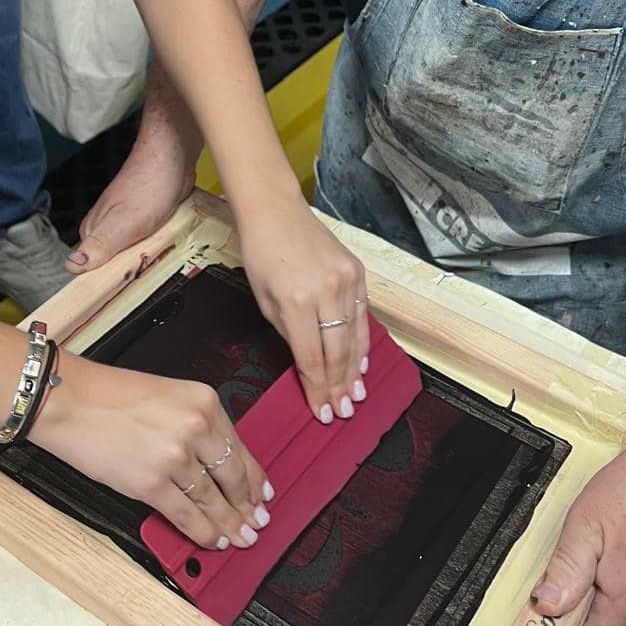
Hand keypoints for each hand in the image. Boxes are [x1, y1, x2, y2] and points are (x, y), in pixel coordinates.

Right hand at [32, 356, 272, 551]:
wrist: (68, 400)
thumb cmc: (109, 396)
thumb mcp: (168, 397)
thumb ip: (196, 426)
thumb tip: (218, 465)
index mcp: (203, 402)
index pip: (240, 447)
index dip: (254, 478)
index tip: (263, 494)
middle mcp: (195, 427)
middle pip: (232, 477)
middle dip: (247, 506)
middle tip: (257, 522)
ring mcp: (174, 457)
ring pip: (212, 500)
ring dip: (228, 524)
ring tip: (239, 537)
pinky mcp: (150, 483)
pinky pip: (186, 515)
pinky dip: (203, 532)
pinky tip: (212, 541)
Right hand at [71, 143, 194, 271]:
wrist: (173, 160)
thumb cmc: (148, 185)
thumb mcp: (122, 224)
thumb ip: (98, 246)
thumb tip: (72, 265)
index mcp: (93, 232)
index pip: (91, 270)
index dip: (108, 280)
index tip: (125, 282)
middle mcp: (106, 228)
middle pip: (115, 265)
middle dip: (133, 268)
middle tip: (147, 261)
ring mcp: (127, 224)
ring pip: (135, 254)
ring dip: (149, 255)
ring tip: (159, 247)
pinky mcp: (145, 220)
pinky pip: (150, 242)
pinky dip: (159, 243)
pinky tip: (166, 238)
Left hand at [238, 193, 370, 422]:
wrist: (276, 212)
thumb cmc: (262, 256)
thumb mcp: (265, 302)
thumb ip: (290, 336)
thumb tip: (310, 367)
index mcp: (297, 302)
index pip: (311, 358)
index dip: (317, 389)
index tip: (322, 412)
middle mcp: (327, 292)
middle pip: (338, 352)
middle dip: (340, 386)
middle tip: (343, 411)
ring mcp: (347, 280)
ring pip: (356, 337)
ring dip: (356, 370)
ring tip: (357, 395)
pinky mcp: (358, 272)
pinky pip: (363, 316)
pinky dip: (363, 341)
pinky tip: (362, 361)